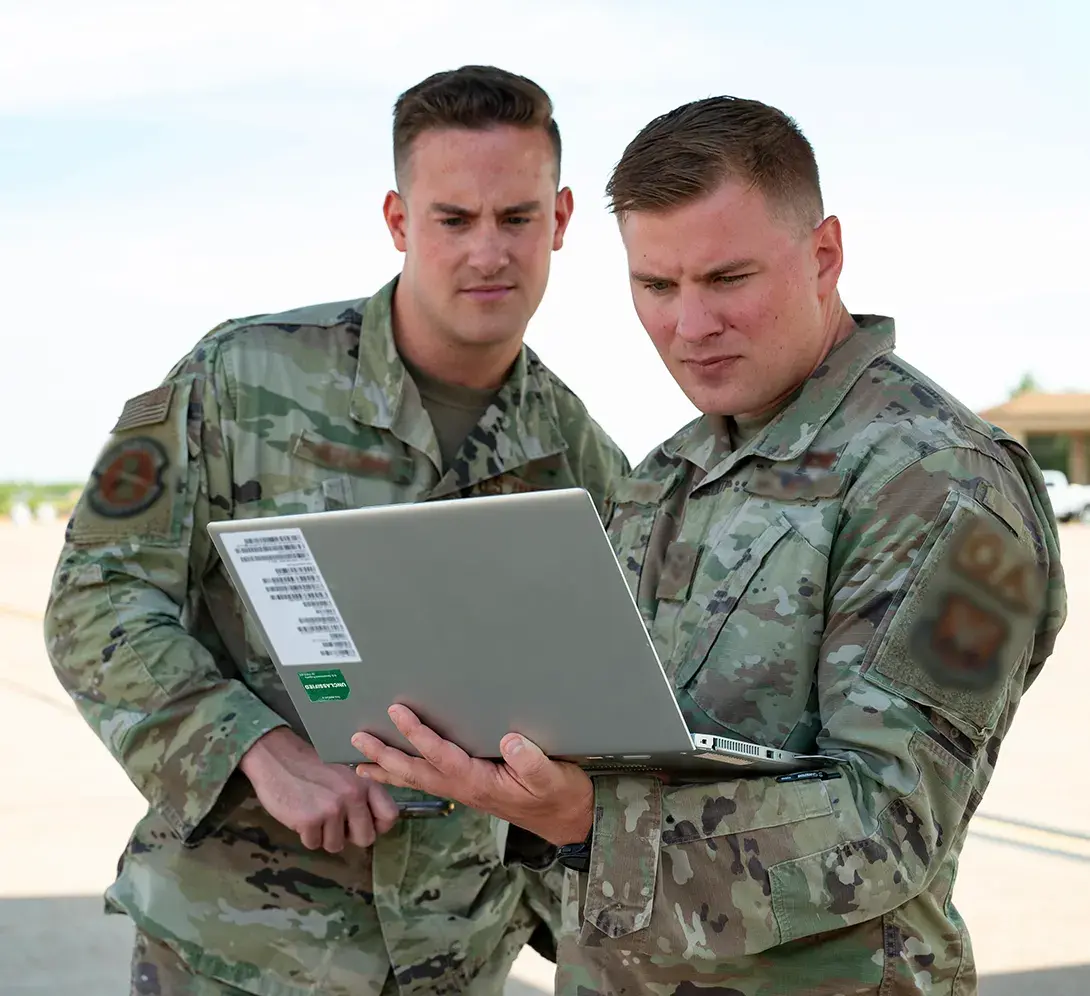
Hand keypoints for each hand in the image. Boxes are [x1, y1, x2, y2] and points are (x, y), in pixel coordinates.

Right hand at [240, 727, 398, 851]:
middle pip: (366, 839)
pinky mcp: (309, 820)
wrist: (278, 758)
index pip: (390, 816)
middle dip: (350, 836)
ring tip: (315, 812)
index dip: (378, 826)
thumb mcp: (346, 774)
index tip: (364, 824)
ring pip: (337, 845)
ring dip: (325, 835)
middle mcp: (353, 796)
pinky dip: (307, 835)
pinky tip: (301, 814)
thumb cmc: (312, 768)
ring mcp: (331, 809)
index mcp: (365, 783)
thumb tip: (376, 825)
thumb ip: (363, 795)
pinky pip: (314, 844)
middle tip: (335, 821)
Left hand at [352, 705, 593, 845]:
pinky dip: (407, 775)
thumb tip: (509, 741)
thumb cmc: (560, 795)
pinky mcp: (469, 789)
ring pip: (419, 780)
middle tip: (357, 742)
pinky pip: (429, 781)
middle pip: (416, 772)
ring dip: (388, 769)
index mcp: (480, 782)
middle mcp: (465, 788)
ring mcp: (465, 791)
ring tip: (360, 764)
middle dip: (385, 756)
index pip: (441, 755)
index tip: (397, 712)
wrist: (568, 819)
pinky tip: (397, 770)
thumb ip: (532, 761)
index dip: (418, 734)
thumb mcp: (552, 777)